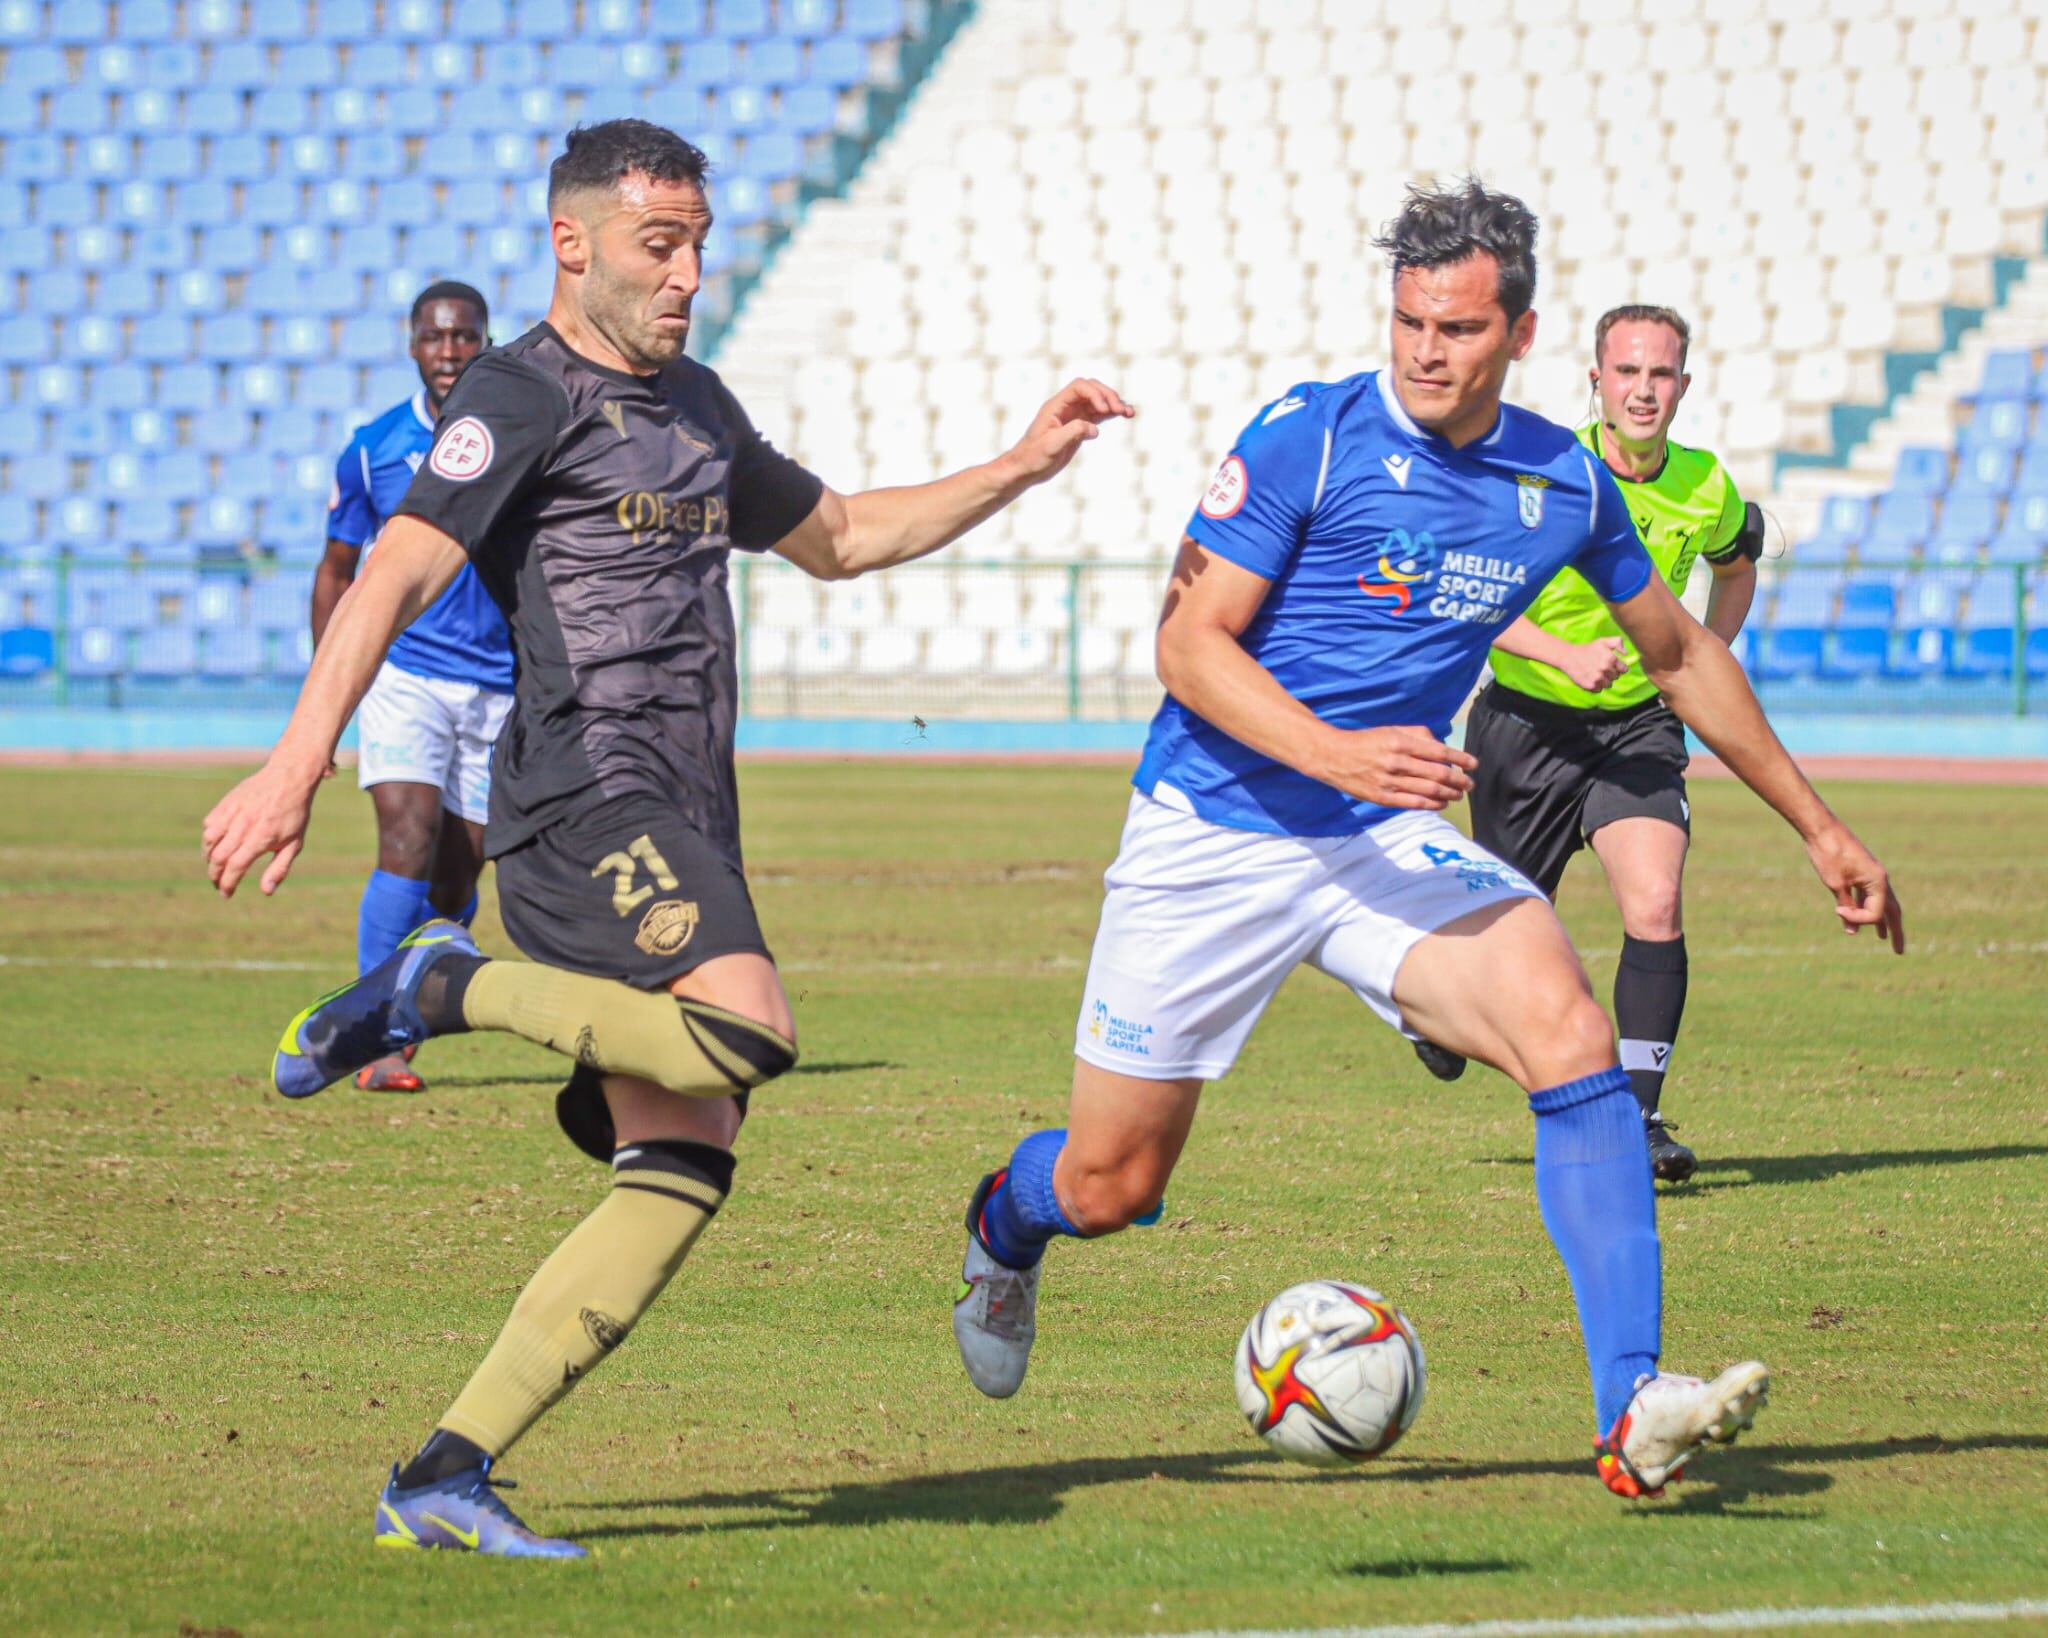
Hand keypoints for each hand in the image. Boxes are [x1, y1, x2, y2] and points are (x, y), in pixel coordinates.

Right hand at [202, 761, 318, 898]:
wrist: (288, 779)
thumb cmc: (294, 814)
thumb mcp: (295, 843)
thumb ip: (280, 868)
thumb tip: (266, 891)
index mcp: (262, 837)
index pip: (236, 866)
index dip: (227, 883)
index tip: (226, 894)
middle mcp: (244, 825)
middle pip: (218, 857)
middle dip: (215, 875)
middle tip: (219, 884)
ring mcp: (233, 813)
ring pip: (210, 841)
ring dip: (209, 858)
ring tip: (216, 866)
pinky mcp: (226, 803)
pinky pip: (209, 824)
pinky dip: (209, 838)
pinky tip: (217, 845)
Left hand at [1000, 378, 1133, 486]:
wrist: (1025, 469)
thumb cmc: (1033, 457)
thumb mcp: (1051, 446)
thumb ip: (1072, 433)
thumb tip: (1094, 428)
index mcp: (1056, 406)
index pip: (1079, 387)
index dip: (1095, 394)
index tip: (1104, 411)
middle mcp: (1066, 407)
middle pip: (1091, 389)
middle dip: (1108, 396)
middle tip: (1121, 411)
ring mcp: (1073, 416)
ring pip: (1097, 401)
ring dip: (1113, 404)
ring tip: (1129, 413)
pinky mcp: (1079, 427)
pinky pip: (1098, 415)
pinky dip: (1111, 414)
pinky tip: (1124, 416)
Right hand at [1315, 726, 1477, 809]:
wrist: (1333, 756)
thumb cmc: (1366, 741)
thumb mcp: (1392, 729)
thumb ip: (1418, 735)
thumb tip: (1441, 747)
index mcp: (1400, 742)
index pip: (1438, 752)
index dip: (1460, 759)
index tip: (1473, 764)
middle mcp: (1397, 762)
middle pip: (1437, 774)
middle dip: (1459, 780)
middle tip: (1469, 784)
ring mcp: (1389, 782)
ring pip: (1429, 791)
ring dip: (1449, 794)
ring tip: (1459, 795)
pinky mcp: (1382, 797)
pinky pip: (1414, 804)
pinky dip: (1432, 805)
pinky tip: (1441, 804)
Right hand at [1560, 636, 1630, 692]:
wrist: (1568, 657)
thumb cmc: (1587, 649)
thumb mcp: (1603, 641)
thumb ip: (1618, 642)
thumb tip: (1625, 653)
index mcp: (1610, 658)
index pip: (1624, 669)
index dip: (1618, 667)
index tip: (1612, 665)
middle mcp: (1605, 669)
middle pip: (1616, 677)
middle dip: (1610, 673)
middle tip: (1600, 667)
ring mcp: (1598, 678)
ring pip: (1608, 685)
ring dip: (1604, 680)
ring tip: (1595, 673)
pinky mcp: (1590, 686)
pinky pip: (1599, 690)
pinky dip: (1596, 686)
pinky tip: (1590, 678)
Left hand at [1805, 822, 1904, 952]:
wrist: (1821, 829)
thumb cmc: (1828, 855)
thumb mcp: (1835, 884)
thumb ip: (1846, 908)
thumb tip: (1852, 931)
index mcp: (1879, 882)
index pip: (1875, 913)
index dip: (1856, 918)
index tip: (1837, 910)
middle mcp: (1880, 879)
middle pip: (1892, 911)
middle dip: (1895, 931)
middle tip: (1898, 951)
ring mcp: (1871, 874)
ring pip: (1880, 902)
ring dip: (1881, 919)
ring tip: (1884, 937)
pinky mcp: (1860, 871)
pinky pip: (1867, 893)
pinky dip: (1865, 905)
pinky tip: (1858, 915)